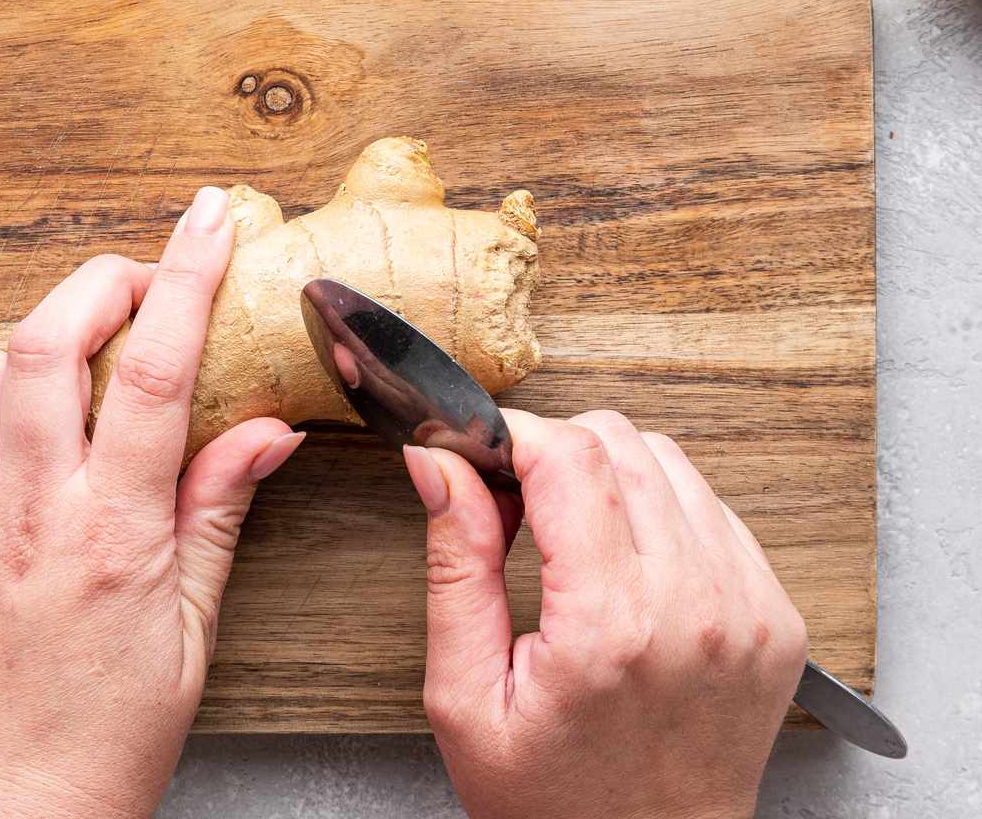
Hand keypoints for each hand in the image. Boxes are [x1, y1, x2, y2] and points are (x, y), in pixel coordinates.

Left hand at [0, 187, 304, 818]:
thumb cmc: (99, 747)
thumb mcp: (189, 638)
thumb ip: (216, 517)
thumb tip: (262, 431)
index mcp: (113, 530)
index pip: (157, 367)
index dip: (189, 274)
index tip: (212, 218)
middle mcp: (26, 506)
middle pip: (48, 336)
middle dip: (101, 281)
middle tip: (141, 283)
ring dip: (31, 346)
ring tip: (72, 374)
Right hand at [403, 409, 807, 818]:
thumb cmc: (552, 799)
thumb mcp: (464, 696)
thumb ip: (455, 566)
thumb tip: (440, 464)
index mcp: (610, 626)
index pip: (571, 456)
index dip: (513, 435)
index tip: (481, 457)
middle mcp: (695, 607)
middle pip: (621, 443)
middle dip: (555, 453)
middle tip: (516, 508)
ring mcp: (748, 609)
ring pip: (671, 462)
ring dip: (610, 478)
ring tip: (572, 543)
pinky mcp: (776, 617)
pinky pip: (715, 509)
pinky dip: (661, 512)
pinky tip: (627, 563)